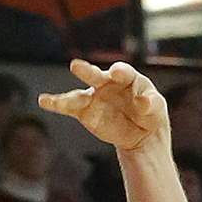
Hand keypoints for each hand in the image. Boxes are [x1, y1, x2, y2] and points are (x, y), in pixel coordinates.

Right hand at [38, 60, 168, 152]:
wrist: (141, 133)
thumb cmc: (150, 114)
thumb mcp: (156, 109)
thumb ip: (151, 104)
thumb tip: (143, 103)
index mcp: (128, 79)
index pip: (123, 72)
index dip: (119, 72)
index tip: (115, 72)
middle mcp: (108, 84)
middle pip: (96, 76)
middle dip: (87, 72)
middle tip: (76, 67)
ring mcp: (95, 96)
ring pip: (79, 94)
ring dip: (65, 97)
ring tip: (47, 98)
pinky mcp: (85, 111)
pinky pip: (69, 107)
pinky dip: (56, 103)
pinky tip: (44, 101)